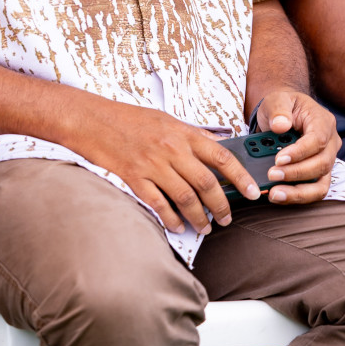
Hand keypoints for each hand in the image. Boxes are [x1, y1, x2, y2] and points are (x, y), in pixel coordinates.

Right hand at [66, 101, 256, 235]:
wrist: (92, 119)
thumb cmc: (127, 118)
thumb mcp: (165, 119)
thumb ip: (191, 135)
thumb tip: (217, 147)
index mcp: (182, 132)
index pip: (222, 157)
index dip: (241, 177)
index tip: (253, 192)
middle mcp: (171, 148)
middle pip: (206, 184)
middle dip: (222, 206)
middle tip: (227, 218)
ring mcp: (152, 164)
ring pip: (186, 198)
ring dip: (199, 217)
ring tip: (205, 227)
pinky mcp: (134, 177)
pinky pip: (159, 204)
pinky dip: (171, 218)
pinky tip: (178, 226)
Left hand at [254, 90, 339, 204]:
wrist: (283, 115)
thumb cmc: (282, 106)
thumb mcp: (277, 100)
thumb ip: (278, 110)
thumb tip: (280, 126)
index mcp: (323, 121)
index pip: (318, 140)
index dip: (300, 153)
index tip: (279, 159)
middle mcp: (331, 143)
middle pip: (322, 164)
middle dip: (296, 173)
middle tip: (272, 175)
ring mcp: (327, 160)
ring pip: (322, 184)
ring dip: (298, 192)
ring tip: (275, 193)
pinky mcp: (319, 174)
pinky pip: (313, 190)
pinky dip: (296, 196)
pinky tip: (278, 195)